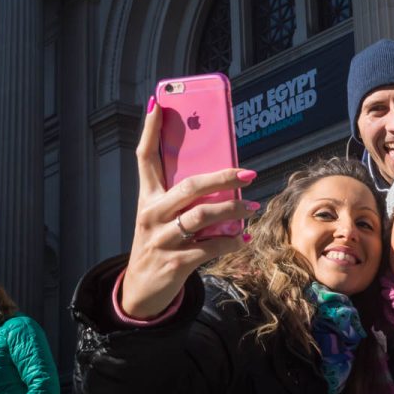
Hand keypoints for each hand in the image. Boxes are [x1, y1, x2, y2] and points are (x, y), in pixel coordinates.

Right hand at [121, 97, 258, 318]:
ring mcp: (161, 239)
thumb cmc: (160, 244)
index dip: (151, 130)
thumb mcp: (163, 217)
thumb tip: (225, 177)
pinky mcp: (174, 261)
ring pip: (202, 216)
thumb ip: (184, 198)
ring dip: (233, 211)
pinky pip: (210, 247)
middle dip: (223, 178)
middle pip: (189, 186)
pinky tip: (243, 238)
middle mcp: (151, 214)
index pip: (145, 157)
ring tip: (252, 208)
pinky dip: (231, 242)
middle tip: (249, 174)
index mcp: (148, 197)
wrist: (141, 291)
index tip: (159, 103)